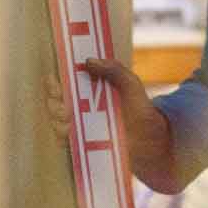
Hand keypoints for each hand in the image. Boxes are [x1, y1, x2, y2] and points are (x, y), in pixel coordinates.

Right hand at [44, 57, 174, 188]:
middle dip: (54, 101)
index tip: (56, 82)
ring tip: (68, 119)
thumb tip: (89, 61)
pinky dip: (62, 136)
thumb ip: (115, 71)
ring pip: (55, 121)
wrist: (153, 143)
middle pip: (54, 102)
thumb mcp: (132, 86)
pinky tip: (70, 132)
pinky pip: (63, 141)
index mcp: (90, 90)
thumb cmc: (143, 112)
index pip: (63, 83)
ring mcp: (80, 128)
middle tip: (64, 103)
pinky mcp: (82, 146)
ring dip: (57, 119)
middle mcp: (81, 108)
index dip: (53, 82)